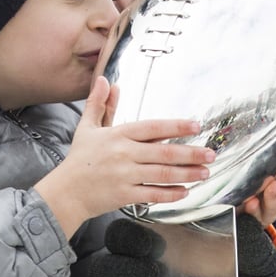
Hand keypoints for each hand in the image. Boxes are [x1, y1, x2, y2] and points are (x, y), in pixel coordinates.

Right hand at [35, 76, 215, 237]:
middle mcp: (123, 154)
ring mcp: (124, 176)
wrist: (65, 193)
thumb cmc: (78, 160)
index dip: (176, 126)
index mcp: (117, 135)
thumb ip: (99, 104)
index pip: (152, 128)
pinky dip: (171, 193)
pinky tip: (185, 191)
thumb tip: (107, 81)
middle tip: (210, 154)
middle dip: (191, 153)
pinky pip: (153, 194)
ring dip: (187, 174)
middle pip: (164, 153)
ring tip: (205, 172)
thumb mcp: (87, 128)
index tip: (195, 126)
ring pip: (162, 174)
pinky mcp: (124, 195)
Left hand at [240, 139, 275, 227]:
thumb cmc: (252, 187)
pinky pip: (254, 215)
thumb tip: (259, 130)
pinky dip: (254, 208)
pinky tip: (252, 202)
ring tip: (273, 184)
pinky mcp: (255, 219)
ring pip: (275, 202)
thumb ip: (262, 156)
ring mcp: (269, 209)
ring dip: (274, 193)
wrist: (241, 216)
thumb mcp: (259, 169)